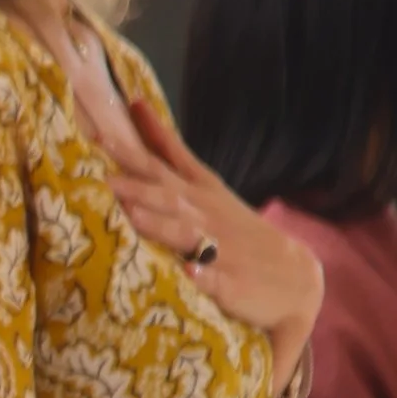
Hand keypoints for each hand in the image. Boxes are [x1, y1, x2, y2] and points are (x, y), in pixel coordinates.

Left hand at [107, 85, 323, 375]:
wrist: (296, 277)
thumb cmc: (240, 232)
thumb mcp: (210, 188)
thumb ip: (173, 156)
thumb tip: (139, 112)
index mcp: (202, 193)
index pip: (167, 162)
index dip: (140, 144)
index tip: (107, 126)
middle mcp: (207, 216)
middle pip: (168, 196)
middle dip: (135, 186)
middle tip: (100, 178)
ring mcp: (221, 250)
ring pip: (187, 234)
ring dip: (161, 224)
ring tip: (135, 216)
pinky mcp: (232, 285)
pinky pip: (215, 280)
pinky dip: (203, 274)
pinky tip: (190, 271)